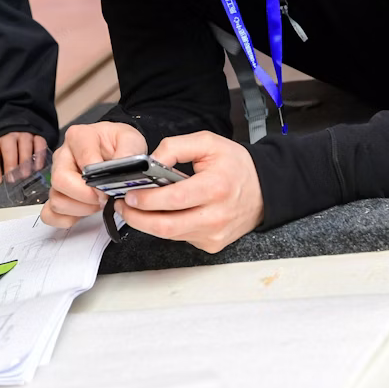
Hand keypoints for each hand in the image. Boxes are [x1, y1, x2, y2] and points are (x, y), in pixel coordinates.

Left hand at [0, 132, 47, 184]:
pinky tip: (37, 168)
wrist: (20, 140)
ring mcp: (25, 136)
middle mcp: (9, 137)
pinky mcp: (38, 138)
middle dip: (10, 163)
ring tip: (25, 175)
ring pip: (25, 143)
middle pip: (8, 146)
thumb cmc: (5, 156)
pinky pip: (40, 143)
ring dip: (25, 160)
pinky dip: (39, 155)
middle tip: (12, 179)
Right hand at [40, 122, 146, 228]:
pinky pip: (50, 214)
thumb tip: (122, 170)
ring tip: (97, 203)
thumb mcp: (130, 139)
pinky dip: (65, 219)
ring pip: (56, 199)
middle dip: (85, 196)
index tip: (109, 189)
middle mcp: (63, 156)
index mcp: (79, 137)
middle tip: (103, 199)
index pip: (83, 160)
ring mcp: (57, 175)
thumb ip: (128, 152)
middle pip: (60, 180)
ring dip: (80, 209)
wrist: (115, 149)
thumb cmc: (118, 144)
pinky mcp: (57, 193)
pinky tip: (82, 213)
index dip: (96, 180)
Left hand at [117, 131, 263, 253]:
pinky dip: (167, 227)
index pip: (174, 199)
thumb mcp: (208, 143)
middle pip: (166, 226)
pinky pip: (181, 238)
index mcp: (215, 188)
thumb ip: (176, 147)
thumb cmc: (236, 166)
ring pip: (170, 235)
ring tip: (134, 209)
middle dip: (137, 218)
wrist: (265, 190)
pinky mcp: (212, 244)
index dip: (147, 199)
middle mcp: (216, 216)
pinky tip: (161, 214)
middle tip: (123, 206)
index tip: (130, 194)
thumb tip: (150, 162)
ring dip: (147, 223)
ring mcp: (214, 234)